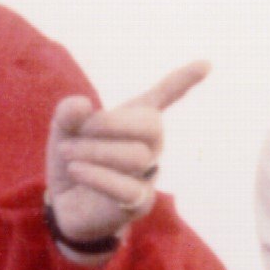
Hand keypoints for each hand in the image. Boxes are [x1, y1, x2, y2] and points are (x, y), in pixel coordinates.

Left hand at [45, 61, 208, 257]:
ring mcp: (147, 175)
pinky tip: (76, 171)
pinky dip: (97, 176)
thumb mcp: (63, 131)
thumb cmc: (74, 160)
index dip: (183, 80)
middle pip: (152, 126)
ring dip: (95, 151)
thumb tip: (82, 105)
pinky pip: (127, 188)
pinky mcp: (138, 203)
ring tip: (68, 154)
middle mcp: (149, 145)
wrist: (65, 205)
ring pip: (136, 157)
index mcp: (134, 121)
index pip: (164, 97)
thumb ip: (68, 113)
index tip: (206, 63)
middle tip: (80, 129)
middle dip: (113, 123)